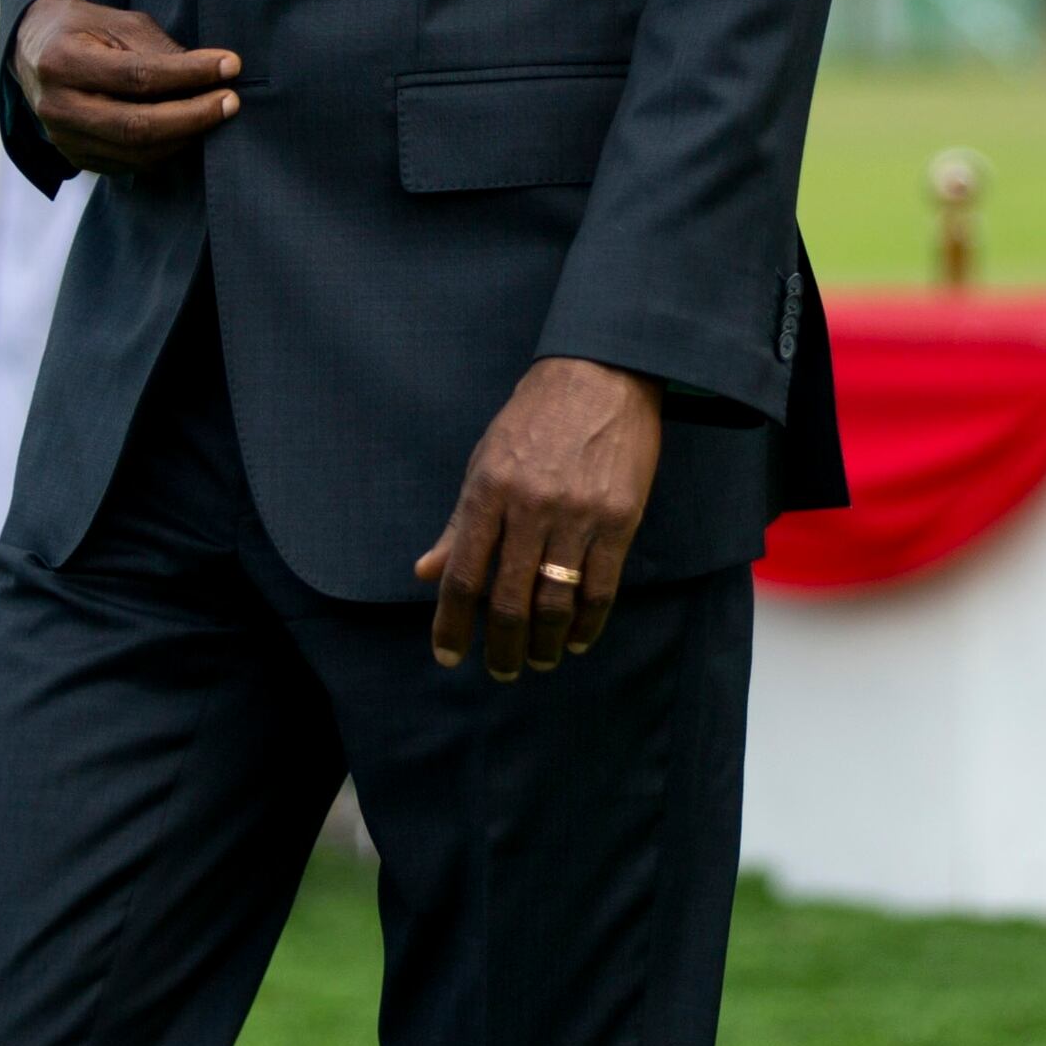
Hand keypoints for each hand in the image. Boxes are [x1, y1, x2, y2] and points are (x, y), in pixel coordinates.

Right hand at [12, 0, 240, 171]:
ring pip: (136, 153)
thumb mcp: (119, 21)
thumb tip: (212, 74)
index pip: (137, 76)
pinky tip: (190, 130)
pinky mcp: (76, 158)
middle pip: (136, 126)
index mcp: (63, 62)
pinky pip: (131, 164)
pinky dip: (167, 150)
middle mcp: (57, 108)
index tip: (230, 66)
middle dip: (193, 116)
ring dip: (186, 136)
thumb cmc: (84, 28)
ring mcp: (64, 139)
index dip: (189, 74)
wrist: (35, 49)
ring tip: (218, 114)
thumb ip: (160, 49)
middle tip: (231, 101)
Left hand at [415, 358, 662, 680]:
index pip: (462, 575)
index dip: (451, 623)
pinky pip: (601, 586)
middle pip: (509, 599)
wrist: (601, 374)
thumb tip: (425, 573)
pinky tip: (579, 638)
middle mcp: (530, 506)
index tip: (447, 655)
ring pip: (556, 601)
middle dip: (501, 647)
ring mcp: (578, 514)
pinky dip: (588, 622)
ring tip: (539, 660)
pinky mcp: (620, 518)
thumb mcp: (485, 461)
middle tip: (501, 671)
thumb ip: (459, 523)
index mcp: (488, 491)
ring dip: (545, 643)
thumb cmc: (534, 418)